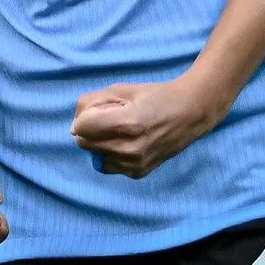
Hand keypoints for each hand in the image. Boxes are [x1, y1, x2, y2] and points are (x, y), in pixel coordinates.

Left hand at [71, 76, 227, 178]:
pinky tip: (128, 143)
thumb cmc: (154, 96)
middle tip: (111, 118)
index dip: (85, 116)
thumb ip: (91, 103)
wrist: (189, 114)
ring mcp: (134, 165)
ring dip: (100, 142)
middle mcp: (130, 149)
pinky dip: (111, 154)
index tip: (100, 109)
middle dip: (90, 129)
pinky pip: (109, 165)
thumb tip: (74, 127)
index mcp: (127, 124)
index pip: (81, 127)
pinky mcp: (138, 174)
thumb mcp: (120, 89)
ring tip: (121, 131)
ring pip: (95, 155)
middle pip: (84, 142)